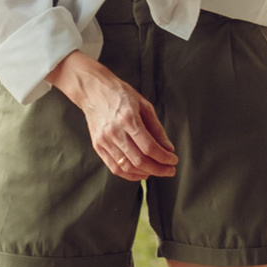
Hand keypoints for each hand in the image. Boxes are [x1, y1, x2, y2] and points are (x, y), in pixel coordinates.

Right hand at [49, 55, 177, 179]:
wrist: (93, 91)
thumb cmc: (121, 95)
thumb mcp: (144, 105)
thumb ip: (157, 129)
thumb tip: (168, 149)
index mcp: (128, 119)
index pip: (149, 147)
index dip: (164, 158)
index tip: (173, 160)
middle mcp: (115, 132)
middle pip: (139, 160)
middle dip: (158, 169)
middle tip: (170, 170)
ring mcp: (104, 140)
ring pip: (127, 167)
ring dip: (145, 173)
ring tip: (157, 171)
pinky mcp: (98, 146)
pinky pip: (114, 167)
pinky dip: (129, 174)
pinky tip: (141, 173)